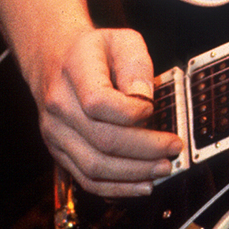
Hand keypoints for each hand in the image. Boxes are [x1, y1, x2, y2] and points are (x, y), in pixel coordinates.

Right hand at [26, 27, 182, 197]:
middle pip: (102, 139)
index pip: (98, 101)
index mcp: (74, 70)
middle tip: (174, 148)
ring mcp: (55, 132)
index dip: (131, 112)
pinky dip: (117, 188)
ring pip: (94, 166)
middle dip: (144, 149)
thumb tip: (144, 98)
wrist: (55, 61)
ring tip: (164, 168)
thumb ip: (136, 63)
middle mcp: (59, 104)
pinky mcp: (59, 151)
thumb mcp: (121, 39)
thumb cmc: (94, 51)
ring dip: (134, 173)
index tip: (153, 109)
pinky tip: (142, 184)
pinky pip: (86, 179)